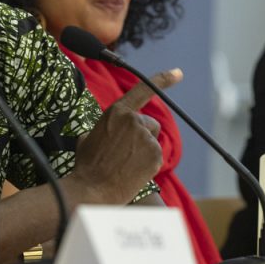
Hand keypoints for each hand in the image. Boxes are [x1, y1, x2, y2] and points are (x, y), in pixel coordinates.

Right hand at [73, 68, 181, 203]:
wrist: (91, 189)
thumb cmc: (86, 166)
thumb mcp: (88, 137)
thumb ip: (105, 127)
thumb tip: (105, 132)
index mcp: (116, 111)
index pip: (143, 90)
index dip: (163, 79)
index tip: (178, 73)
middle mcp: (133, 120)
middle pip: (149, 124)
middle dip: (142, 137)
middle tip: (124, 154)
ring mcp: (146, 137)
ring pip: (152, 142)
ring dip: (143, 152)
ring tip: (124, 165)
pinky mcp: (155, 154)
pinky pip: (156, 158)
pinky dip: (147, 165)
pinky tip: (132, 172)